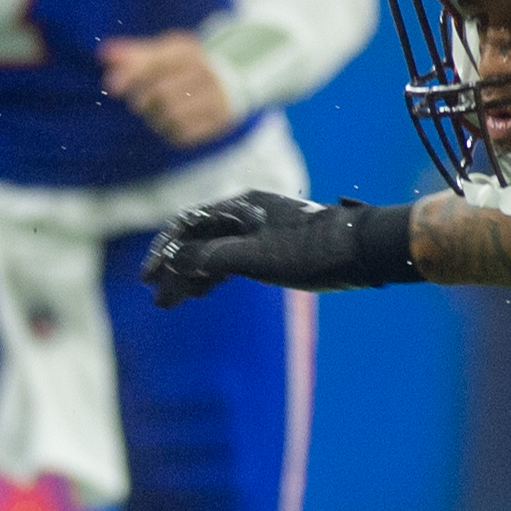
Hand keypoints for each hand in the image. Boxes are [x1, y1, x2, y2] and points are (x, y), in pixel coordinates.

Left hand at [101, 33, 239, 147]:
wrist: (229, 81)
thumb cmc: (183, 68)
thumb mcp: (163, 54)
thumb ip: (133, 54)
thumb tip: (103, 54)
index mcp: (187, 50)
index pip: (154, 62)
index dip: (130, 75)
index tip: (111, 87)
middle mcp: (205, 71)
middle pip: (160, 92)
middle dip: (141, 100)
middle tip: (137, 103)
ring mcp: (216, 96)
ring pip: (172, 115)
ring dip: (155, 118)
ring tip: (154, 113)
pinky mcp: (219, 119)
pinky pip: (184, 133)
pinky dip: (169, 132)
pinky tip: (169, 124)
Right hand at [140, 191, 419, 306]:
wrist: (361, 250)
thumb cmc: (311, 251)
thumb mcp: (255, 257)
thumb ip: (211, 257)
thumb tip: (175, 261)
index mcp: (238, 207)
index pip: (186, 225)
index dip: (163, 251)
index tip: (149, 277)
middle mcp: (244, 215)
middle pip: (197, 240)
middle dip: (175, 270)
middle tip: (158, 300)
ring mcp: (258, 231)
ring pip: (213, 252)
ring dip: (192, 276)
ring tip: (174, 302)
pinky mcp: (271, 247)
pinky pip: (231, 259)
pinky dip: (214, 276)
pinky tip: (204, 292)